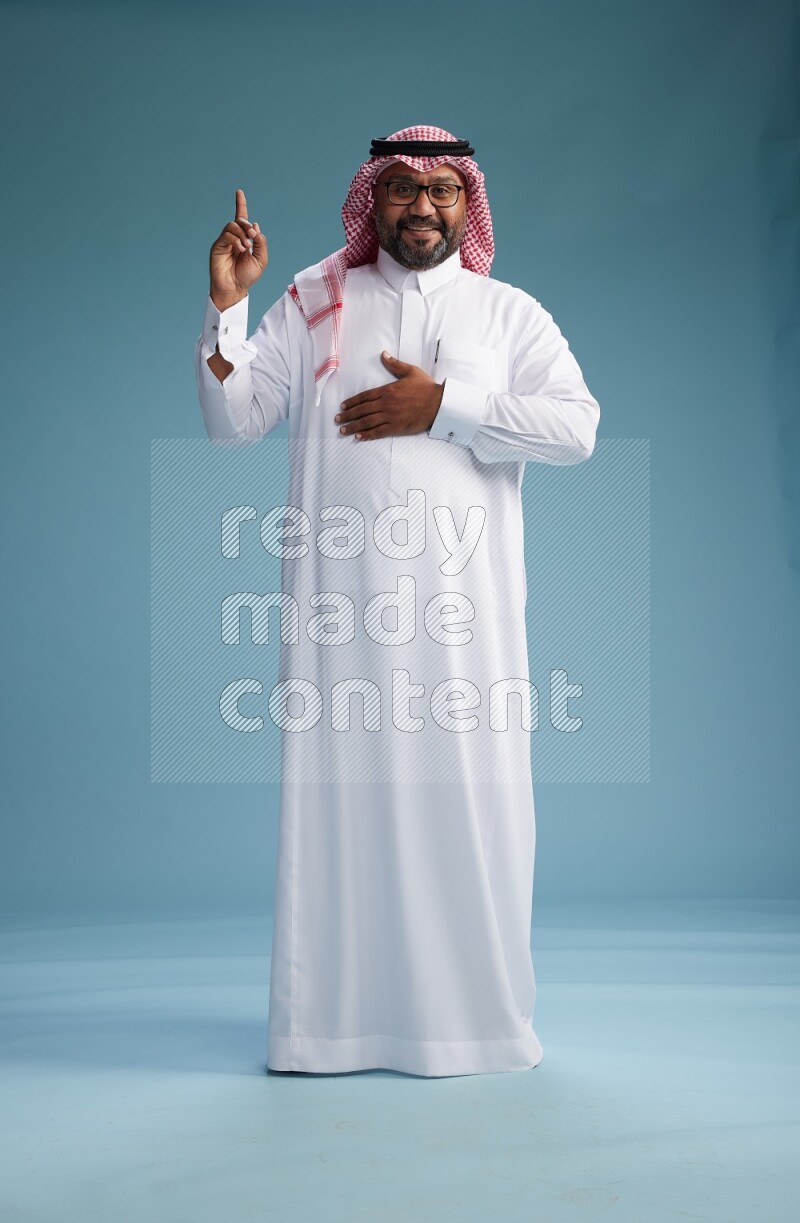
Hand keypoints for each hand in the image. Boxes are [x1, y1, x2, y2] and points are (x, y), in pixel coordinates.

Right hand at [209, 188, 267, 310]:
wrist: (235, 288)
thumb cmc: (247, 276)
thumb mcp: (261, 259)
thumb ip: (261, 242)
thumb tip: (255, 226)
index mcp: (245, 239)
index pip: (242, 218)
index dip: (240, 204)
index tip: (239, 192)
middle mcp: (234, 238)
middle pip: (239, 221)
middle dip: (247, 225)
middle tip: (253, 236)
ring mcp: (225, 241)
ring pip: (232, 226)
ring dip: (242, 234)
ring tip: (246, 247)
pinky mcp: (217, 246)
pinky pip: (226, 235)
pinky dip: (236, 240)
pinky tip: (241, 249)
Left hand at [335, 352, 444, 439]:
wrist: (438, 403)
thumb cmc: (426, 387)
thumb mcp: (410, 371)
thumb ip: (395, 364)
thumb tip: (384, 354)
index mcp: (387, 390)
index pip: (364, 396)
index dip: (352, 402)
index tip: (343, 406)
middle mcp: (386, 403)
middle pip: (362, 410)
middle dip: (348, 415)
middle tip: (338, 420)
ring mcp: (390, 416)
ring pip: (367, 422)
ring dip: (353, 427)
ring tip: (343, 430)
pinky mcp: (396, 427)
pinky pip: (378, 432)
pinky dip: (367, 435)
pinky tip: (359, 437)